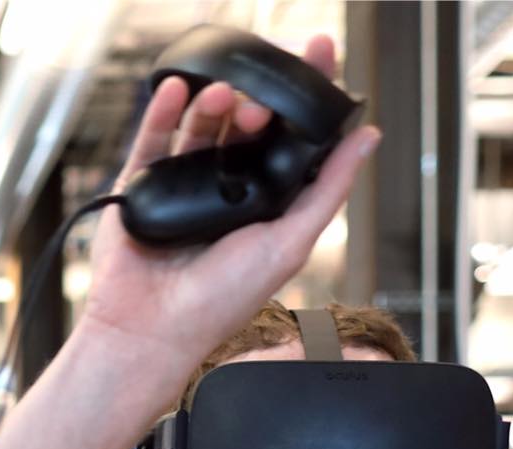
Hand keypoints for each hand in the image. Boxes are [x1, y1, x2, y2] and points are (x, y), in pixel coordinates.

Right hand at [77, 34, 380, 384]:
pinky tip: (175, 92)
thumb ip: (329, 188)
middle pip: (247, 125)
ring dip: (214, 104)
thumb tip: (369, 137)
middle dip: (257, 104)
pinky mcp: (143, 186)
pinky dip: (163, 110)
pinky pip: (154, 138)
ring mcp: (184, 185)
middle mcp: (228, 189)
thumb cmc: (220, 302)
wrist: (151, 329)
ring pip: (202, 126)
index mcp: (267, 203)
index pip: (291, 139)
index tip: (317, 55)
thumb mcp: (290, 243)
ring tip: (221, 98)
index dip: (305, 98)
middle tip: (260, 104)